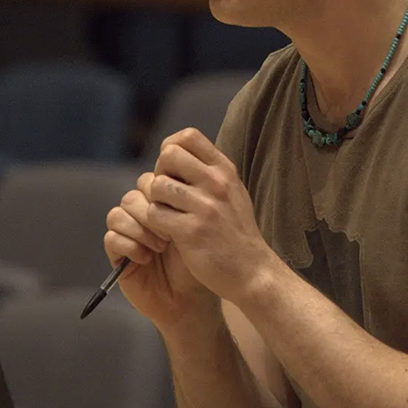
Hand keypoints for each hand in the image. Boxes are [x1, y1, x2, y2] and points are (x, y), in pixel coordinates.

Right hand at [104, 173, 217, 330]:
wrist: (194, 298)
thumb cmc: (203, 259)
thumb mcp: (203, 222)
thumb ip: (194, 194)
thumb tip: (187, 164)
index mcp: (163, 202)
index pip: (152, 177)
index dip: (162, 188)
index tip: (183, 206)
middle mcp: (144, 214)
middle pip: (134, 193)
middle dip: (152, 210)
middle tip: (171, 231)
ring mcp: (129, 233)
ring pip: (119, 213)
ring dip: (141, 228)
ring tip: (161, 245)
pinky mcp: (117, 254)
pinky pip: (111, 237)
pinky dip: (129, 245)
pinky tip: (146, 258)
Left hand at [144, 128, 278, 304]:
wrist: (252, 272)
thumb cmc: (236, 232)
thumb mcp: (232, 192)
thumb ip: (209, 171)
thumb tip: (174, 151)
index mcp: (225, 170)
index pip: (188, 136)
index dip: (171, 150)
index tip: (173, 171)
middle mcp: (217, 183)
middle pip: (168, 155)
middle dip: (160, 173)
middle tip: (166, 196)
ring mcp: (205, 207)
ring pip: (157, 185)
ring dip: (156, 201)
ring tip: (167, 216)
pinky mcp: (191, 232)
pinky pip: (155, 214)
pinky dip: (155, 225)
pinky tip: (167, 234)